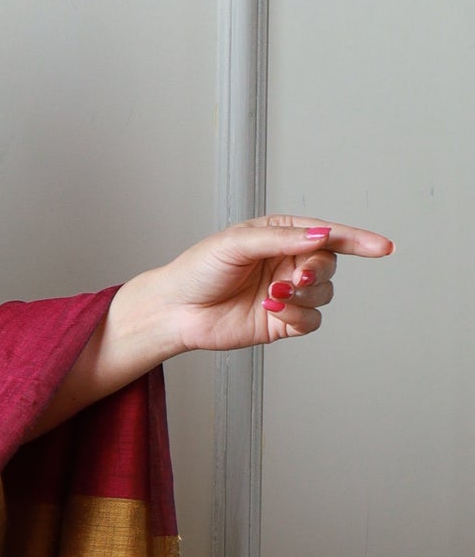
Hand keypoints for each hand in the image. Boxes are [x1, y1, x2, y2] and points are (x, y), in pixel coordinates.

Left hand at [152, 212, 393, 354]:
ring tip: (273, 294)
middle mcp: (288, 262)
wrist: (175, 310)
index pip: (327, 235)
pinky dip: (298, 316)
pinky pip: (310, 321)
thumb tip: (321, 236)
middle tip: (294, 277)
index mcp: (281, 235)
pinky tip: (273, 310)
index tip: (382, 247)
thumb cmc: (198, 270)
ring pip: (323, 294)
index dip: (357, 239)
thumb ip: (281, 239)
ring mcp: (287, 293)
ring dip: (304, 295)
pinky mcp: (281, 321)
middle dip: (316, 271)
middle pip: (328, 264)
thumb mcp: (237, 243)